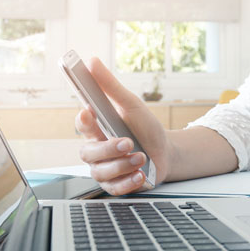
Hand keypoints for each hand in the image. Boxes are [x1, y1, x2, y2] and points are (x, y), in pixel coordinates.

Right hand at [75, 57, 171, 194]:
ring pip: (101, 172)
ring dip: (123, 164)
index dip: (83, 120)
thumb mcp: (132, 105)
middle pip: (88, 153)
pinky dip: (127, 182)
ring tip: (141, 156)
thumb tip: (92, 61)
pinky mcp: (116, 185)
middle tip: (128, 142)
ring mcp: (105, 169)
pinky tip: (139, 174)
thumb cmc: (146, 128)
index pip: (82, 125)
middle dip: (108, 148)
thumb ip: (111, 86)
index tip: (89, 112)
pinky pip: (114, 188)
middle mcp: (97, 151)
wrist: (167, 153)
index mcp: (98, 129)